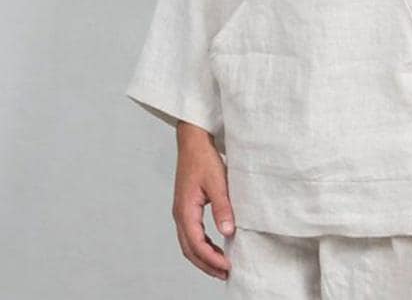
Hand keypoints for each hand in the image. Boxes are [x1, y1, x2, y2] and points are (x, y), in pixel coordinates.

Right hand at [172, 121, 234, 279]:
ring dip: (204, 257)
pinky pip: (191, 234)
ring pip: (189, 244)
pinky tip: (215, 246)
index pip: (196, 244)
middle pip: (190, 250)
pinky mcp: (186, 207)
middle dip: (207, 264)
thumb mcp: (217, 182)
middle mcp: (180, 214)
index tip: (228, 267)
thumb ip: (222, 208)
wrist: (193, 141)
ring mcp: (181, 211)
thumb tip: (228, 232)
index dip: (211, 259)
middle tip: (226, 273)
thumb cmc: (203, 158)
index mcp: (185, 210)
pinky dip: (202, 245)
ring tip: (222, 266)